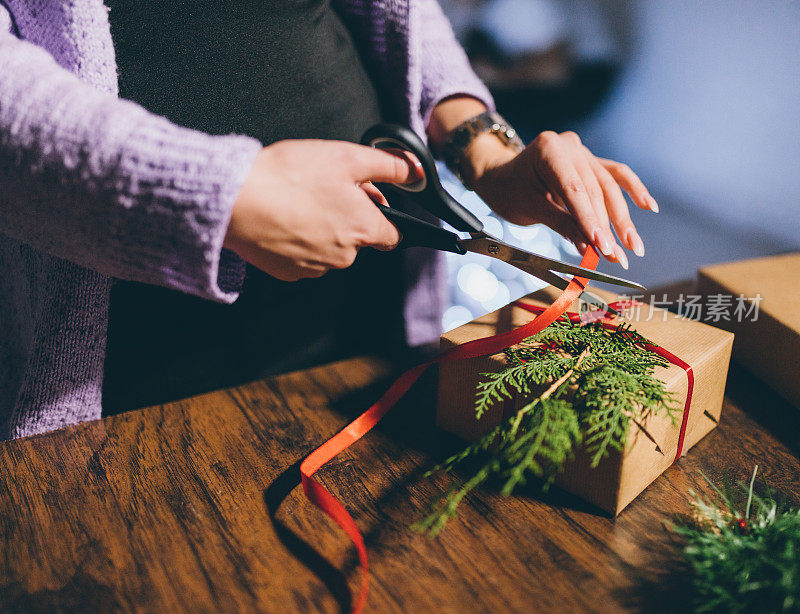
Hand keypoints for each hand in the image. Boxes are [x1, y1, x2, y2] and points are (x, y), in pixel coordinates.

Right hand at [223, 140, 419, 280]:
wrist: (236, 202)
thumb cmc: (289, 177)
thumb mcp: (346, 157)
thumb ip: (387, 165)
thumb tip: (414, 171)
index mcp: (364, 229)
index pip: (393, 235)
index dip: (384, 213)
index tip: (369, 199)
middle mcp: (344, 256)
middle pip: (358, 238)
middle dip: (347, 215)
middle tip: (323, 187)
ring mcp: (314, 267)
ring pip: (330, 247)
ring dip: (321, 226)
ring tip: (298, 199)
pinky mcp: (287, 271)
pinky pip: (302, 255)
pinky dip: (297, 238)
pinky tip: (283, 215)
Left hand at [466, 130, 657, 268]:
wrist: (500, 176)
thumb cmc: (508, 190)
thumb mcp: (528, 209)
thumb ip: (561, 224)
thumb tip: (590, 248)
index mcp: (548, 150)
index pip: (574, 190)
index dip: (590, 220)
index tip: (603, 246)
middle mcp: (569, 146)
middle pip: (595, 190)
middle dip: (607, 227)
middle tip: (618, 256)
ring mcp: (582, 152)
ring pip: (609, 186)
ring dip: (623, 219)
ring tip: (634, 246)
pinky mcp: (590, 162)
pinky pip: (615, 175)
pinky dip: (633, 190)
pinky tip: (648, 206)